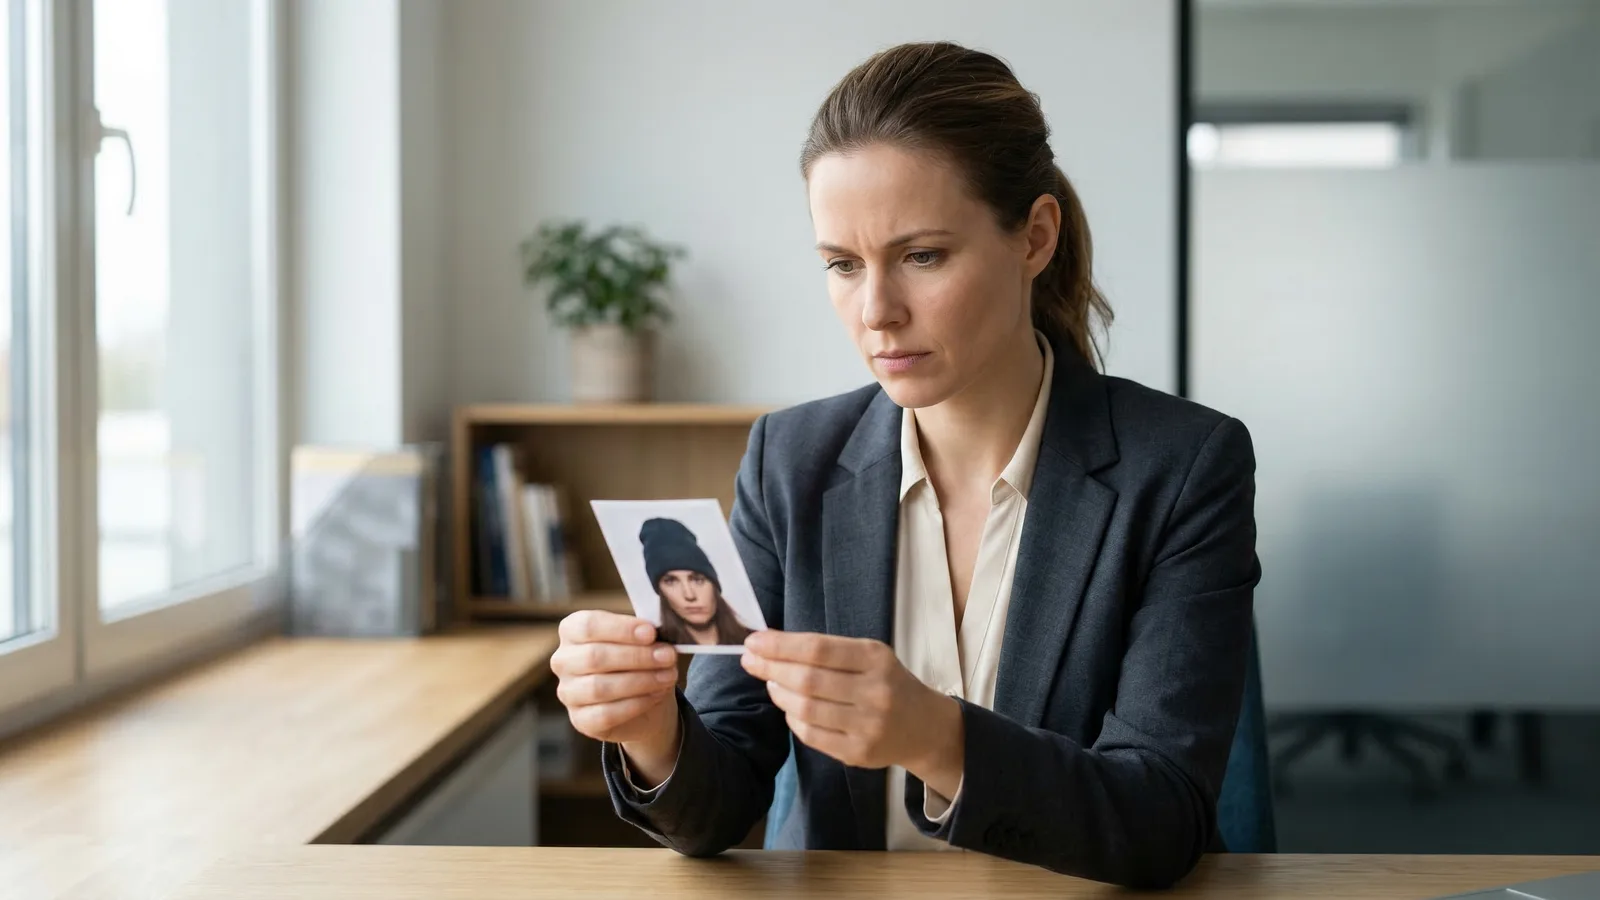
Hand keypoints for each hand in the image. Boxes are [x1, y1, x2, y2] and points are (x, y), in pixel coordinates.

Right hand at [552, 611, 680, 767]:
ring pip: (599, 687)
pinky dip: (635, 704)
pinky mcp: (580, 720)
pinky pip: (605, 714)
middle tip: (668, 656)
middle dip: (637, 656)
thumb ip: (644, 634)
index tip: (651, 633)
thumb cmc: (638, 660)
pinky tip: (655, 695)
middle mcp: (563, 661)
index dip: (621, 629)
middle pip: (594, 656)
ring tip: (667, 676)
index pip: (587, 625)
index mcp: (572, 630)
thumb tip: (655, 634)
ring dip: (640, 681)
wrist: (644, 701)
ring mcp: (568, 692)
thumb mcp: (643, 641)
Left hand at [740, 631, 963, 793]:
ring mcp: (868, 726)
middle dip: (771, 668)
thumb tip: (770, 646)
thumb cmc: (887, 683)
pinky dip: (793, 719)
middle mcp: (875, 692)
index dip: (780, 645)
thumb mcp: (869, 656)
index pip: (818, 649)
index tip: (754, 641)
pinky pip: (812, 735)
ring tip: (770, 682)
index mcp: (876, 658)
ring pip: (806, 709)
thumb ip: (828, 652)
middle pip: (808, 680)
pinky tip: (788, 709)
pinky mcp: (859, 753)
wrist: (923, 727)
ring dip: (779, 694)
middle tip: (749, 660)